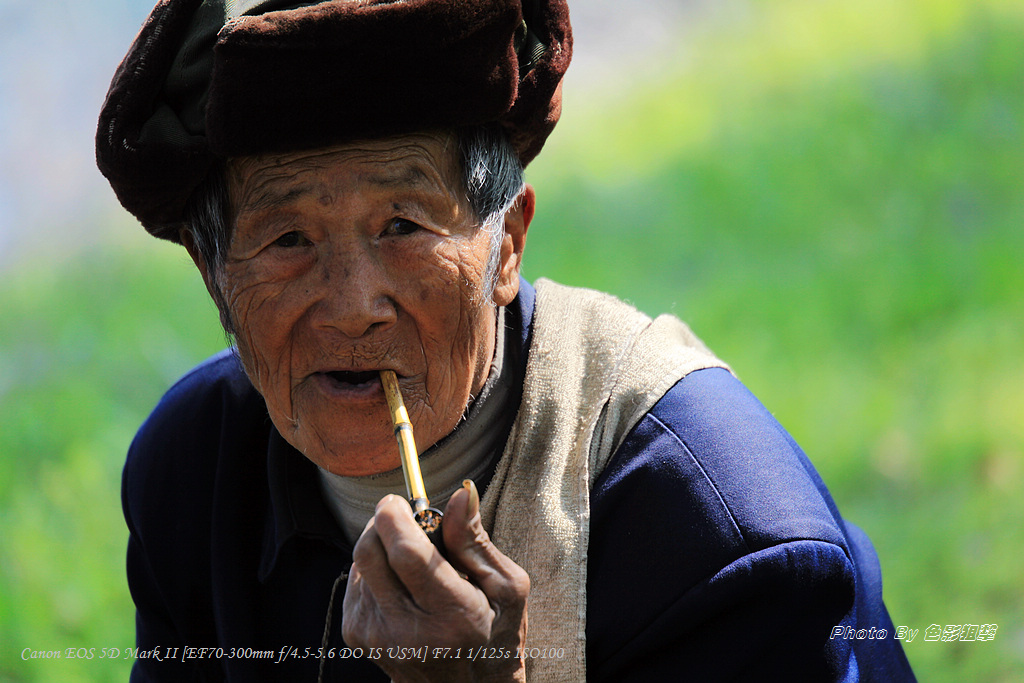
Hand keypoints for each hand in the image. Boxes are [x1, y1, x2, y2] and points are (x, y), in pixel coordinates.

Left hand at [342, 480, 529, 681]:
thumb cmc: (495, 631)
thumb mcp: (507, 586)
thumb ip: (476, 540)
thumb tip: (459, 493)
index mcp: (452, 616)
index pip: (407, 555)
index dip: (396, 517)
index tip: (401, 501)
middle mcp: (407, 631)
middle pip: (370, 552)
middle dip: (383, 523)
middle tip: (406, 519)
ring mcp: (376, 636)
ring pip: (361, 561)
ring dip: (382, 545)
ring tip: (414, 563)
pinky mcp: (357, 635)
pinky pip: (355, 577)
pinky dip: (375, 567)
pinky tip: (401, 582)